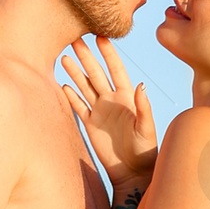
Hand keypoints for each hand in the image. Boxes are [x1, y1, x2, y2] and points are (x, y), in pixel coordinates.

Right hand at [58, 36, 157, 192]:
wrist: (133, 172)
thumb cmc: (145, 150)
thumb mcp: (146, 127)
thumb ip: (143, 106)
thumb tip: (141, 84)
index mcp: (127, 96)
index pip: (116, 69)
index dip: (108, 53)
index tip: (101, 36)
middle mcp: (112, 100)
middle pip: (96, 73)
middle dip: (87, 56)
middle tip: (76, 39)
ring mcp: (100, 111)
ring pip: (85, 86)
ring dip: (75, 72)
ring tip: (64, 57)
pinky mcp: (90, 125)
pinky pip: (78, 107)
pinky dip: (71, 96)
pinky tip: (63, 84)